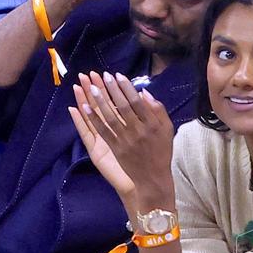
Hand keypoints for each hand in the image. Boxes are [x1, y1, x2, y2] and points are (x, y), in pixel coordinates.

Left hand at [72, 72, 174, 200]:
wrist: (153, 178)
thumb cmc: (161, 152)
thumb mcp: (167, 130)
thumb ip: (159, 110)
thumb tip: (144, 92)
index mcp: (152, 125)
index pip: (137, 102)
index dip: (126, 88)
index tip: (118, 75)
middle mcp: (138, 131)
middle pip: (123, 107)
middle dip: (112, 90)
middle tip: (102, 76)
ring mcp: (126, 140)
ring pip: (110, 118)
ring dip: (100, 102)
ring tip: (91, 87)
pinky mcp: (116, 149)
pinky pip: (103, 131)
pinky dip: (93, 119)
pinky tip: (84, 108)